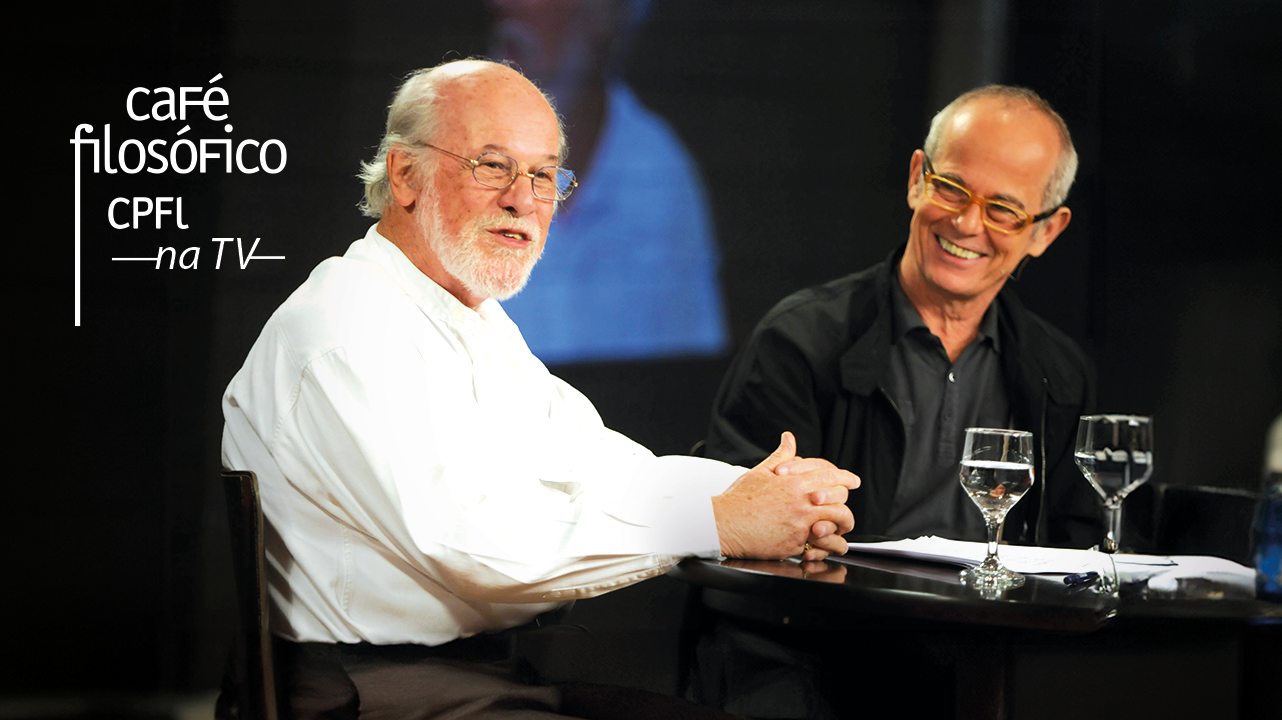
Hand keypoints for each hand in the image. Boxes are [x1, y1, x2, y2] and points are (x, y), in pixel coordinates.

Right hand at [712, 432, 859, 559]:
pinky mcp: (796, 542)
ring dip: (843, 524)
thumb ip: (780, 456)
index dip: (845, 477)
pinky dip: (831, 545)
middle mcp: (800, 500)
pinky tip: (829, 546)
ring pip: (838, 520)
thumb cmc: (738, 500)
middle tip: (846, 506)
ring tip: (841, 529)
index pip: (829, 474)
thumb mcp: (760, 472)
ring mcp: (800, 522)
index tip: (852, 480)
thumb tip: (789, 438)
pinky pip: (824, 544)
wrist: (724, 524)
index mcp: (793, 481)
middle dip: (846, 501)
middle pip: (839, 497)